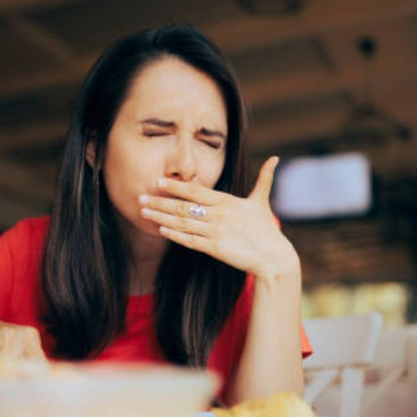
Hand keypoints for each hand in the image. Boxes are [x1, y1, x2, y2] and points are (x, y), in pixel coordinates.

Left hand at [139, 156, 298, 279]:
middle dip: (160, 201)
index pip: (195, 190)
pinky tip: (161, 230)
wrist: (273, 257)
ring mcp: (216, 232)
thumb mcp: (262, 202)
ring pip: (182, 223)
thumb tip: (275, 159)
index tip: (158, 181)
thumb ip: (264, 179)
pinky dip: (174, 235)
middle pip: (183, 206)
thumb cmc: (266, 229)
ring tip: (144, 212)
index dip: (175, 186)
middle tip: (141, 197)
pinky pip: (190, 240)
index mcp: (227, 201)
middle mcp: (219, 215)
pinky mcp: (215, 248)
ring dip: (161, 217)